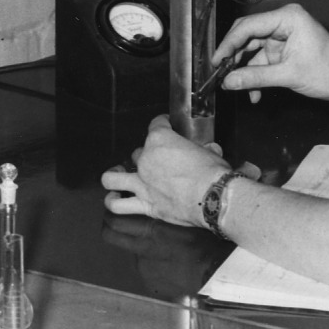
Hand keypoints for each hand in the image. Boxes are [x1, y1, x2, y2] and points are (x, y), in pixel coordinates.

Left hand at [101, 117, 226, 226]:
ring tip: (119, 174)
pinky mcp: (146, 204)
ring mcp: (142, 183)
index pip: (156, 124)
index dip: (162, 123)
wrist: (214, 199)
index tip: (167, 125)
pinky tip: (114, 198)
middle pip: (138, 153)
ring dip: (115, 174)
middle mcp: (146, 160)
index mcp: (161, 140)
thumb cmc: (213, 174)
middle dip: (146, 155)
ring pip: (113, 177)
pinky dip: (113, 201)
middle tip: (157, 160)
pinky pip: (119, 205)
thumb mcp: (211, 153)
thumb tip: (210, 148)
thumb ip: (205, 149)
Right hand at [210, 4, 328, 102]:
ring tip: (235, 87)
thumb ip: (256, 77)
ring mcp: (282, 36)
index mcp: (287, 18)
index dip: (229, 43)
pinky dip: (256, 76)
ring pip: (252, 51)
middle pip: (247, 36)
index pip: (248, 26)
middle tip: (220, 73)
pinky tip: (253, 92)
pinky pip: (262, 61)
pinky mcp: (283, 50)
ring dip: (245, 71)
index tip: (216, 60)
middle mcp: (283, 23)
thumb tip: (230, 81)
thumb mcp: (289, 75)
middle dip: (234, 57)